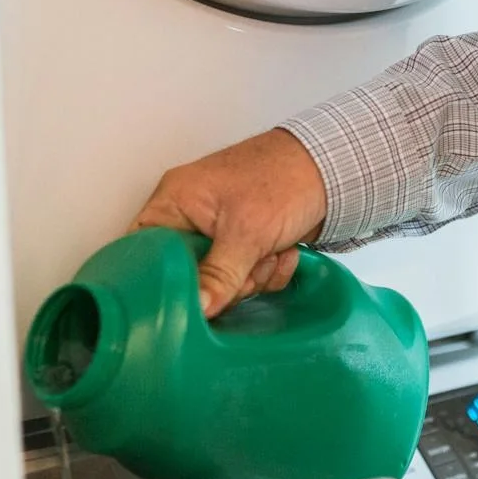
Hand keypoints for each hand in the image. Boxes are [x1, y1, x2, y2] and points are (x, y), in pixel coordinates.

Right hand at [130, 129, 328, 317]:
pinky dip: (268, 272)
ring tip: (271, 250)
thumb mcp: (247, 231)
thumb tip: (197, 309)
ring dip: (252, 276)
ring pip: (219, 282)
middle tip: (247, 265)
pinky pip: (245, 278)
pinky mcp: (244, 246)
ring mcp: (217, 233)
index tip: (188, 294)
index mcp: (173, 202)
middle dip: (226, 279)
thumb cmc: (284, 177)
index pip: (144, 250)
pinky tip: (283, 251)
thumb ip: (219, 275)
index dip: (162, 277)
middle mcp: (189, 217)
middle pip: (186, 275)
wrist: (333, 169)